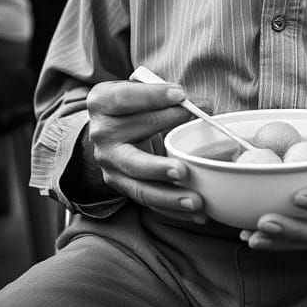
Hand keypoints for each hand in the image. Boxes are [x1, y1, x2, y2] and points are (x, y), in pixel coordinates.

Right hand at [81, 79, 204, 222]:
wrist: (111, 130)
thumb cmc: (135, 106)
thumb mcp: (143, 93)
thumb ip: (168, 97)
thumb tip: (205, 107)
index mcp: (102, 102)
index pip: (124, 98)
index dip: (151, 96)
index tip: (181, 95)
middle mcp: (101, 132)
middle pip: (132, 141)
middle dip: (159, 153)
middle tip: (184, 169)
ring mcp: (108, 162)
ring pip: (138, 180)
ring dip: (168, 193)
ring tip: (194, 199)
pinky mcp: (120, 183)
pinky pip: (147, 200)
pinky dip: (172, 208)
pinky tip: (195, 212)